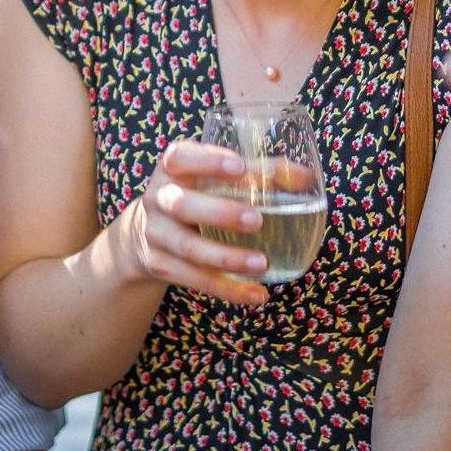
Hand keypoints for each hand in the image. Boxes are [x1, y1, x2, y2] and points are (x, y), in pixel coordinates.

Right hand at [115, 140, 269, 306]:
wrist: (145, 231)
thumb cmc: (195, 194)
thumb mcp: (212, 177)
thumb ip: (257, 174)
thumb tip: (306, 178)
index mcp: (172, 168)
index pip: (180, 156)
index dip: (207, 160)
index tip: (239, 166)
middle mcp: (159, 198)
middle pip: (181, 204)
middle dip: (219, 212)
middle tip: (257, 220)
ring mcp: (156, 233)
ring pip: (188, 248)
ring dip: (226, 257)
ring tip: (262, 263)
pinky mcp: (161, 264)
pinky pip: (194, 279)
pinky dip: (227, 289)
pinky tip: (256, 294)